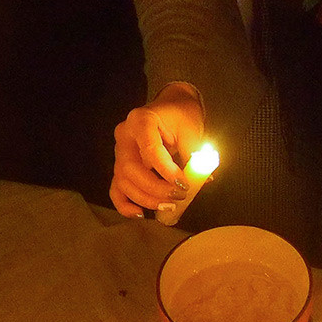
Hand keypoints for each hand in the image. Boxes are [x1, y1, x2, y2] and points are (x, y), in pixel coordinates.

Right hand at [110, 83, 203, 216]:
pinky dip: (125, 204)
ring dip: (145, 198)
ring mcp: (119, 152)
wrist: (172, 108)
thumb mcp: (191, 131)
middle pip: (130, 169)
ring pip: (123, 181)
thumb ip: (195, 155)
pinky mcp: (121, 166)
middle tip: (178, 196)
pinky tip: (140, 213)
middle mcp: (124, 136)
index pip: (150, 150)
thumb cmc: (182, 116)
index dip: (166, 171)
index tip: (184, 185)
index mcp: (141, 120)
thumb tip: (205, 180)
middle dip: (155, 188)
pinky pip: (116, 189)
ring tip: (169, 206)